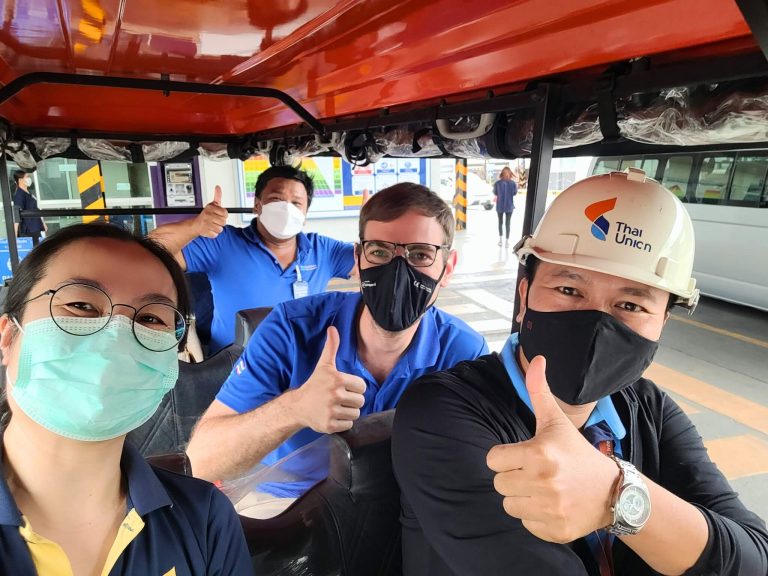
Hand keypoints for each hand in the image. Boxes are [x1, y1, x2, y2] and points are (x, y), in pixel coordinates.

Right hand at [195, 185, 227, 237]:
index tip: (218, 214)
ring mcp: (206, 224)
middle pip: (224, 222)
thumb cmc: (206, 215)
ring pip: (220, 229)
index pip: (225, 213)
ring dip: (217, 228)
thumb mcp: (212, 204)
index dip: (223, 215)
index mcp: (210, 208)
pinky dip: (213, 233)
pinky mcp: (205, 232)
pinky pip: (216, 234)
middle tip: (215, 220)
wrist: (196, 224)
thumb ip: (217, 196)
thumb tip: (218, 187)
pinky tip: (209, 229)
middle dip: (220, 222)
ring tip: (212, 225)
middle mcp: (208, 215)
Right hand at [293, 326, 366, 433]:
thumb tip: (333, 328)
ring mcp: (332, 411)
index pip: (362, 386)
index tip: (344, 387)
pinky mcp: (329, 425)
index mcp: (337, 379)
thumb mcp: (324, 365)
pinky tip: (333, 416)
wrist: (298, 406)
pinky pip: (348, 425)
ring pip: (356, 414)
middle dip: (352, 400)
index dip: (355, 387)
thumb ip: (331, 347)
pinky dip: (343, 422)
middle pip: (360, 401)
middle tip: (340, 398)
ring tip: (337, 407)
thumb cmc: (314, 384)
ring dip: (348, 412)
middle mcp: (335, 395)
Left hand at [486, 356, 618, 542]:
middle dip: (513, 477)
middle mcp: (543, 482)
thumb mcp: (557, 422)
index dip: (506, 457)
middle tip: (535, 473)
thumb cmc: (577, 453)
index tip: (525, 456)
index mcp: (538, 454)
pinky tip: (552, 506)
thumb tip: (536, 359)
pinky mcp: (554, 530)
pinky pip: (525, 523)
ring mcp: (549, 509)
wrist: (614, 492)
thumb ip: (539, 391)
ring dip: (521, 497)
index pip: (492, 460)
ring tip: (543, 489)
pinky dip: (534, 517)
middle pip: (498, 483)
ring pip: (508, 505)